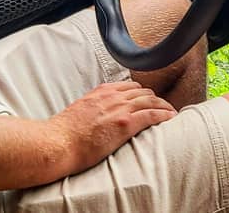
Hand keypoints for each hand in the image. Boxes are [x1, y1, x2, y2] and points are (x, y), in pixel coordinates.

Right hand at [47, 81, 176, 172]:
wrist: (57, 143)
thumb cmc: (63, 134)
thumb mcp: (79, 111)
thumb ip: (93, 108)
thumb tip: (97, 117)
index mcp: (101, 92)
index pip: (130, 87)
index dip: (142, 94)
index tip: (148, 100)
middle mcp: (113, 96)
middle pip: (144, 92)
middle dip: (155, 99)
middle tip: (163, 108)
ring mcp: (120, 109)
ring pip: (151, 101)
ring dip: (164, 106)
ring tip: (171, 113)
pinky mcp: (125, 123)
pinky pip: (152, 114)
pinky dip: (165, 115)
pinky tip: (171, 118)